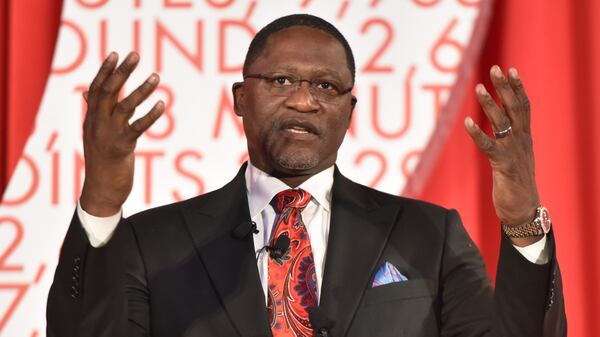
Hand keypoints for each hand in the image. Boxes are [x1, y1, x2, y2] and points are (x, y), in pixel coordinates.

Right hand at [80, 52, 163, 215]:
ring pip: (124, 106)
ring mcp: (107, 135)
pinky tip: (162, 105)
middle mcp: (96, 124)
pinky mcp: (121, 148)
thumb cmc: (101, 162)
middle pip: (108, 92)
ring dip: (141, 90)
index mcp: (91, 120)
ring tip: (156, 77)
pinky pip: (137, 127)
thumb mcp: (94, 135)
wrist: (100, 193)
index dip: (105, 71)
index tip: (116, 54)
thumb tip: (86, 93)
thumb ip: (95, 113)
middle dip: (122, 72)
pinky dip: (150, 115)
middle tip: (135, 54)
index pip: (96, 89)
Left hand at [464, 66, 539, 245]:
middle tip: (496, 68)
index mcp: (525, 137)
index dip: (517, 87)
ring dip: (490, 103)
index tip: (510, 69)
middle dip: (504, 87)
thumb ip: (509, 138)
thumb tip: (500, 124)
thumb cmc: (516, 182)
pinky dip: (477, 133)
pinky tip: (467, 121)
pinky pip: (488, 145)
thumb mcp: (516, 155)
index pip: (523, 106)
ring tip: (478, 87)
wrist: (523, 208)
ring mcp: (513, 151)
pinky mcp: (503, 164)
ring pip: (502, 122)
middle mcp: (521, 140)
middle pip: (515, 108)